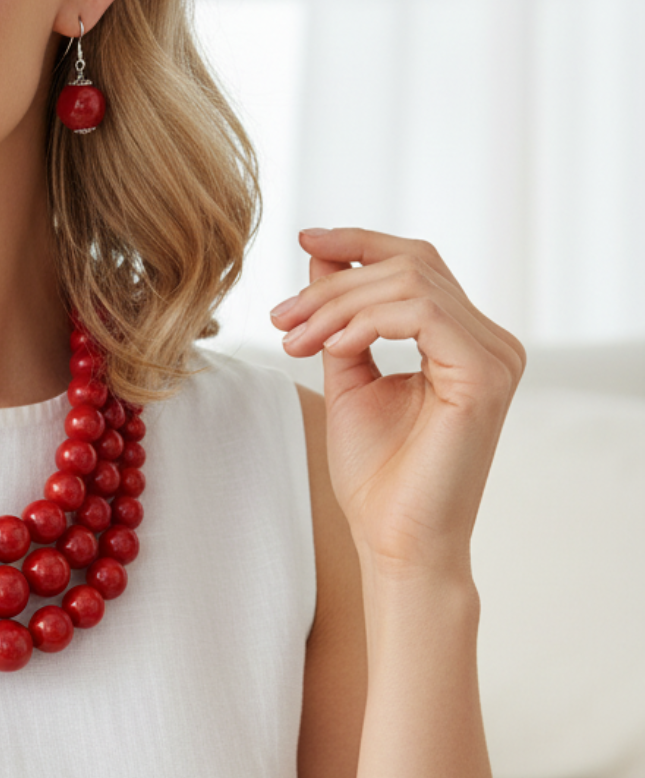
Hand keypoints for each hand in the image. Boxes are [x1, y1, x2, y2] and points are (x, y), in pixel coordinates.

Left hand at [269, 228, 525, 580]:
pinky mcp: (485, 376)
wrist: (394, 539)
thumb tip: (321, 256)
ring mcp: (495, 356)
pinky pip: (422, 313)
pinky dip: (366, 322)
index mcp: (464, 338)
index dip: (359, 241)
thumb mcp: (347, 373)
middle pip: (408, 265)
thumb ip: (341, 317)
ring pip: (409, 283)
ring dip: (337, 305)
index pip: (416, 262)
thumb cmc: (376, 472)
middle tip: (281, 319)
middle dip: (332, 285)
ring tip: (295, 340)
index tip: (303, 238)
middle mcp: (490, 341)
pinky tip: (331, 348)